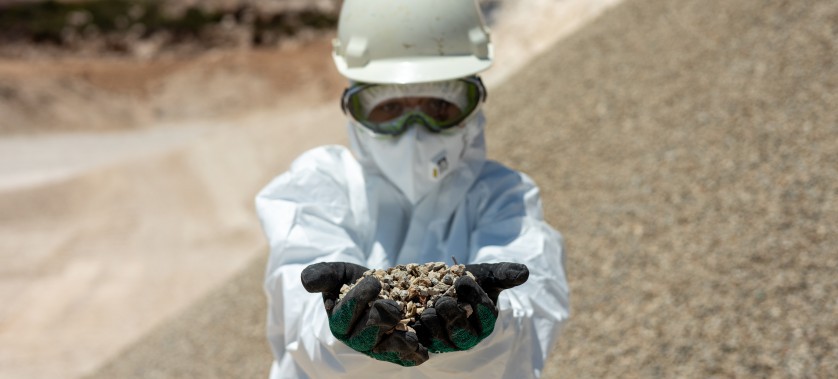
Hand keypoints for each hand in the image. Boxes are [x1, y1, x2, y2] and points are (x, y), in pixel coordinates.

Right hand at [301, 262, 428, 365]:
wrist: (381, 287)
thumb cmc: (355, 281)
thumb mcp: (339, 273)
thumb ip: (322, 275)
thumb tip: (305, 282)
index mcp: (338, 321)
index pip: (344, 315)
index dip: (358, 299)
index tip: (374, 281)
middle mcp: (355, 338)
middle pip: (365, 335)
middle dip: (381, 318)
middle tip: (396, 305)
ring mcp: (376, 346)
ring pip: (384, 349)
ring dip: (398, 343)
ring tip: (411, 335)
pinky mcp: (395, 351)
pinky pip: (402, 358)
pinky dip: (412, 356)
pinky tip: (421, 351)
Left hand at [415, 262, 528, 352]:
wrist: (440, 283)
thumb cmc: (469, 279)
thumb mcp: (486, 273)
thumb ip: (504, 273)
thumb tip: (525, 273)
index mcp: (485, 322)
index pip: (484, 316)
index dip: (475, 301)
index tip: (463, 281)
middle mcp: (467, 336)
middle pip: (463, 336)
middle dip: (453, 319)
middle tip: (443, 300)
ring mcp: (445, 341)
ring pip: (440, 342)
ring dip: (434, 326)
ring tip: (428, 308)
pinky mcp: (425, 340)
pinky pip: (419, 340)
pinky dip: (415, 330)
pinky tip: (410, 315)